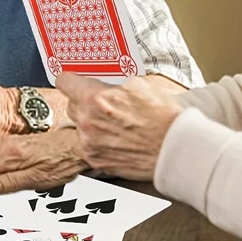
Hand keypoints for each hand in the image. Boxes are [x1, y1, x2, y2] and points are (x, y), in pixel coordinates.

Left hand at [58, 73, 182, 179]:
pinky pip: (87, 145)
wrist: (177, 149)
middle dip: (84, 102)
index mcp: (95, 99)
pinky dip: (96, 141)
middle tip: (103, 104)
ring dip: (90, 123)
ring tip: (113, 123)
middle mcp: (88, 122)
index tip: (73, 81)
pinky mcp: (96, 160)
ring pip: (79, 127)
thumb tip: (103, 80)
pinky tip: (115, 138)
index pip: (64, 82)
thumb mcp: (138, 84)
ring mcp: (90, 143)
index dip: (70, 80)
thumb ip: (112, 82)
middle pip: (71, 105)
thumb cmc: (163, 118)